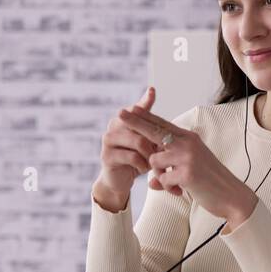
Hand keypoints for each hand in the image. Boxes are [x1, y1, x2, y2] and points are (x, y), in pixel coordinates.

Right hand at [92, 86, 159, 212]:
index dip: (145, 101)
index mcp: (124, 120)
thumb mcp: (147, 141)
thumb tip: (154, 96)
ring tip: (153, 162)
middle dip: (154, 139)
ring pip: (137, 141)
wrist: (121, 180)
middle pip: (139, 125)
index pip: (137, 108)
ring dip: (150, 153)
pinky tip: (143, 169)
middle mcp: (114, 126)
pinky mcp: (107, 155)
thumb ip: (151, 126)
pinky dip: (142, 164)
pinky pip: (132, 156)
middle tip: (163, 149)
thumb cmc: (137, 158)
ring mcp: (108, 139)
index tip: (153, 91)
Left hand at [118, 100, 257, 230]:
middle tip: (118, 114)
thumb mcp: (191, 169)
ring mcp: (187, 157)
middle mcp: (188, 143)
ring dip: (159, 175)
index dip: (145, 117)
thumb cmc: (211, 183)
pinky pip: (162, 179)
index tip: (131, 109)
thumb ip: (170, 169)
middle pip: (154, 131)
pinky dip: (167, 188)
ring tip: (174, 184)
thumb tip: (151, 182)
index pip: (163, 125)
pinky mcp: (186, 173)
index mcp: (190, 138)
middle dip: (135, 123)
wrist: (231, 196)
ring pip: (154, 161)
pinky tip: (180, 192)